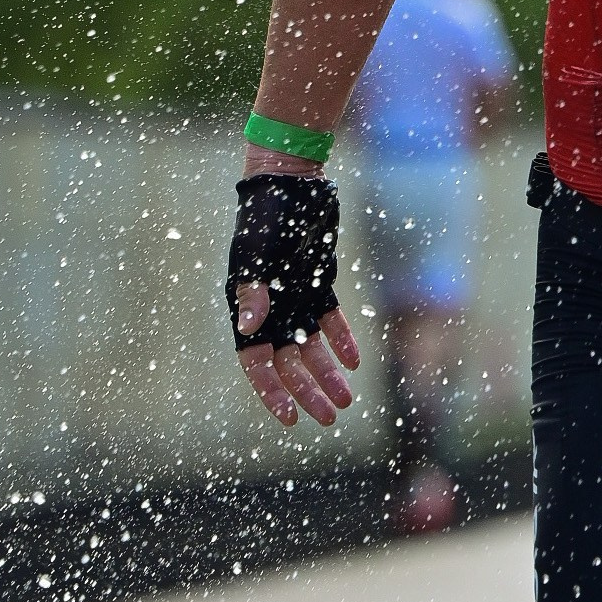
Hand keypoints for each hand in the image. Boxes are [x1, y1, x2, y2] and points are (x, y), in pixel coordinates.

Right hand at [230, 164, 360, 426]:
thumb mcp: (257, 255)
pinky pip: (330, 322)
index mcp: (248, 310)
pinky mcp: (317, 285)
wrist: (290, 183)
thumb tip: (247, 328)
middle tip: (329, 418)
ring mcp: (294, 299)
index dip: (272, 392)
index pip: (257, 363)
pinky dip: (341, 341)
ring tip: (347, 401)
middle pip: (289, 365)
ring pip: (312, 349)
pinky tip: (354, 363)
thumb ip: (252, 292)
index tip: (289, 417)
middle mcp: (270, 311)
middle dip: (307, 393)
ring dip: (328, 375)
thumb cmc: (266, 218)